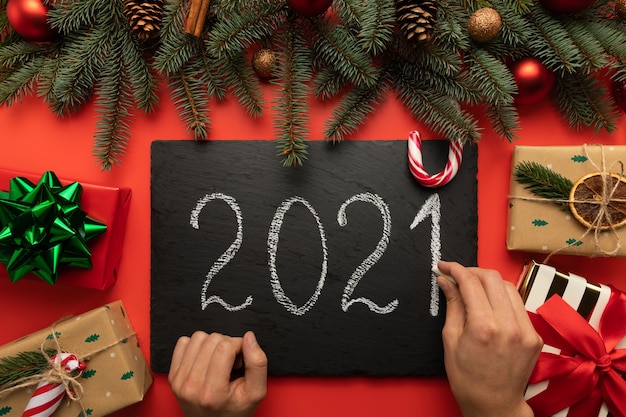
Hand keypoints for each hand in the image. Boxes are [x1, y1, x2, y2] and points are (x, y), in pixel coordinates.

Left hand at [168, 331, 267, 416]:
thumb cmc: (234, 411)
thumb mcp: (256, 392)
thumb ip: (258, 364)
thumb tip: (248, 338)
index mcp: (212, 392)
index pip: (225, 346)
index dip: (239, 346)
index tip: (241, 360)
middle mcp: (192, 386)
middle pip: (212, 339)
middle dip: (227, 345)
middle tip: (231, 363)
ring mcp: (180, 380)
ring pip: (198, 337)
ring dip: (212, 345)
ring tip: (218, 362)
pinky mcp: (173, 375)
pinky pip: (183, 342)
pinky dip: (197, 346)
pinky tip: (205, 360)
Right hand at [436, 261, 542, 416]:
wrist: (493, 404)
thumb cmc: (466, 377)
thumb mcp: (450, 339)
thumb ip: (452, 304)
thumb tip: (445, 280)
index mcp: (484, 327)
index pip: (470, 282)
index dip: (455, 269)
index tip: (444, 266)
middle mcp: (509, 325)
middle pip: (492, 277)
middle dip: (471, 271)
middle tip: (457, 275)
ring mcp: (525, 330)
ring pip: (508, 286)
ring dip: (488, 281)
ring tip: (473, 287)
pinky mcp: (534, 335)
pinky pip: (518, 304)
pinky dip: (502, 298)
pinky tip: (490, 304)